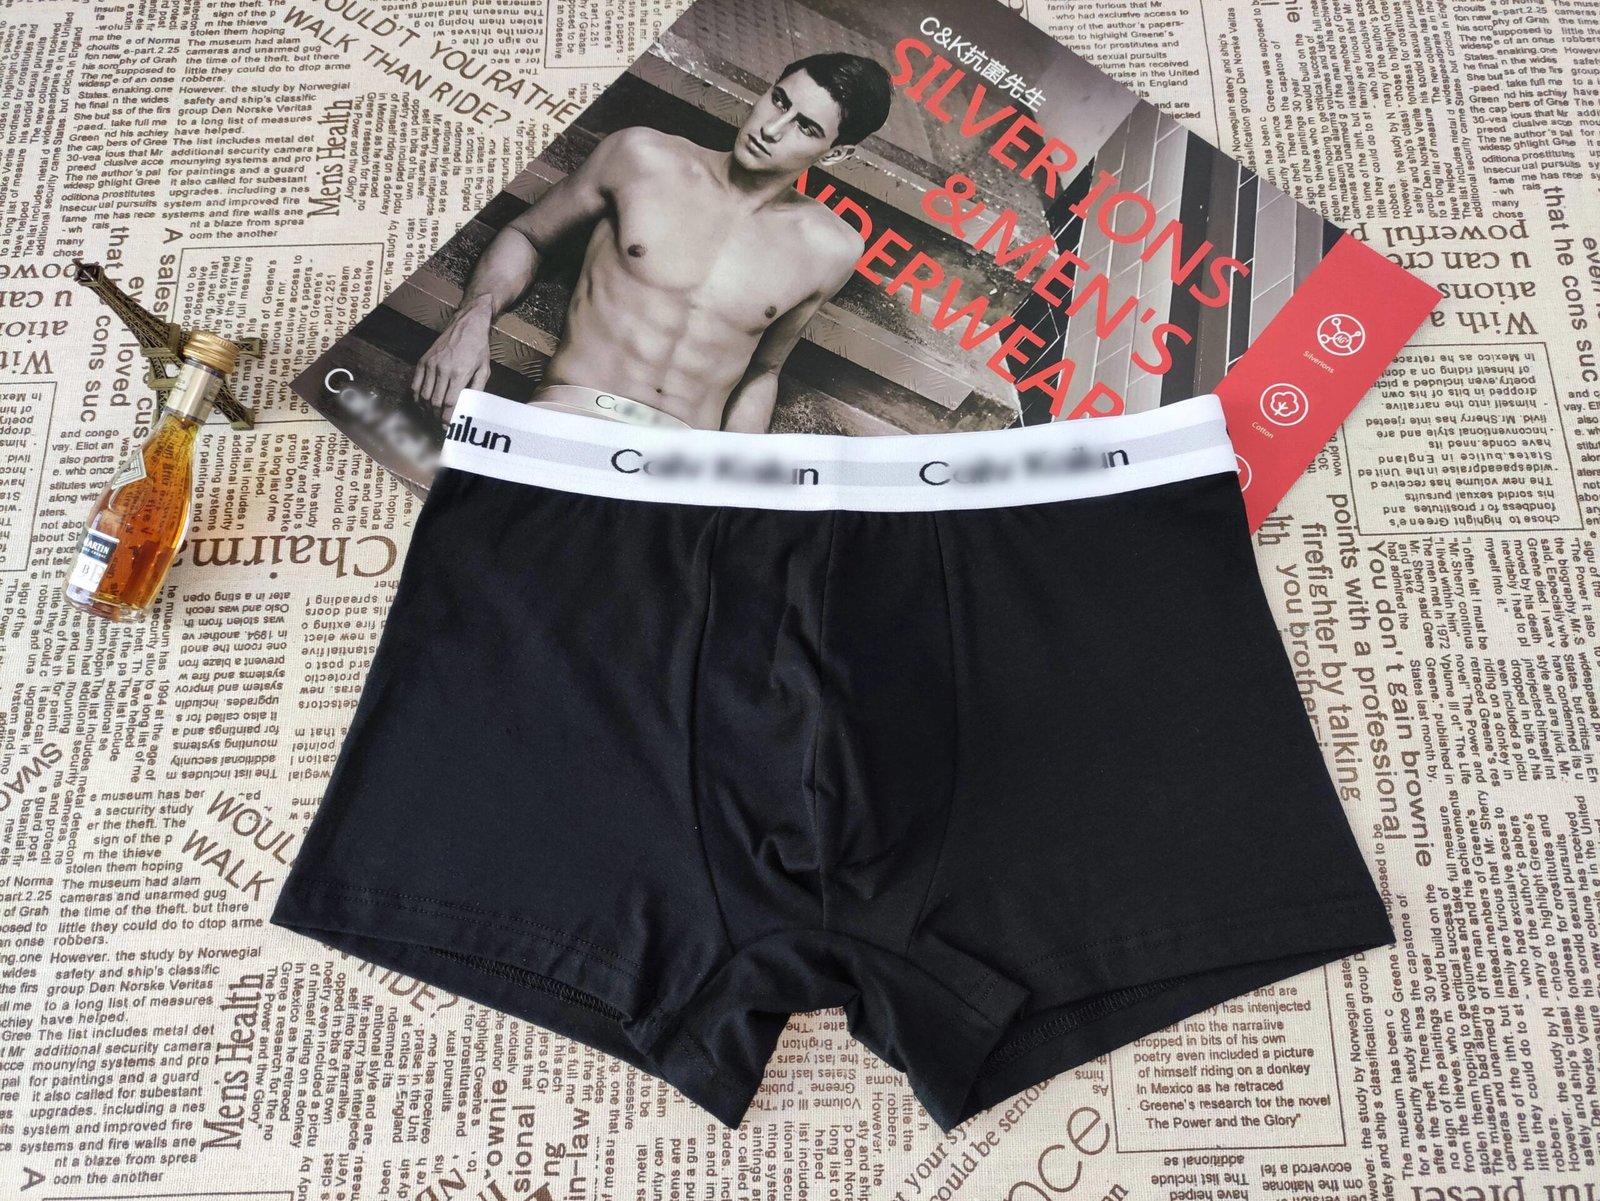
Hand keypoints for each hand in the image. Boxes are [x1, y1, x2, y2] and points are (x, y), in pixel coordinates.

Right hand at [413, 302, 492, 424]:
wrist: (467, 324)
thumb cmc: (479, 348)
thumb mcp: (484, 369)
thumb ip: (477, 389)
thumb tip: (471, 408)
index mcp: (460, 373)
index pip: (449, 403)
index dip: (447, 418)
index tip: (448, 428)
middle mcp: (443, 369)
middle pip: (434, 401)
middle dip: (436, 417)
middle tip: (440, 425)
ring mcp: (431, 364)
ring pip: (423, 395)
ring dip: (426, 409)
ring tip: (431, 417)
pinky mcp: (423, 360)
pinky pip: (415, 383)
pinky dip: (416, 396)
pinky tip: (421, 404)